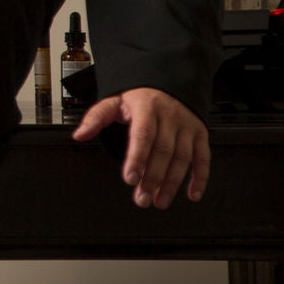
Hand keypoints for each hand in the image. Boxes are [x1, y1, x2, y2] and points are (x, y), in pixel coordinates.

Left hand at [71, 87, 210, 208]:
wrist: (167, 83)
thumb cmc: (139, 97)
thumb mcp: (114, 101)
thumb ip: (96, 118)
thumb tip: (79, 135)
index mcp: (147, 107)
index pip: (142, 135)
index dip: (137, 158)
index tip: (131, 179)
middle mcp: (169, 116)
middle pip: (162, 151)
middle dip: (152, 178)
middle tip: (142, 198)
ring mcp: (187, 125)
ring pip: (182, 158)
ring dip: (172, 183)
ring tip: (159, 201)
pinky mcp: (200, 133)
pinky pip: (203, 157)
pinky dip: (200, 178)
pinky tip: (192, 194)